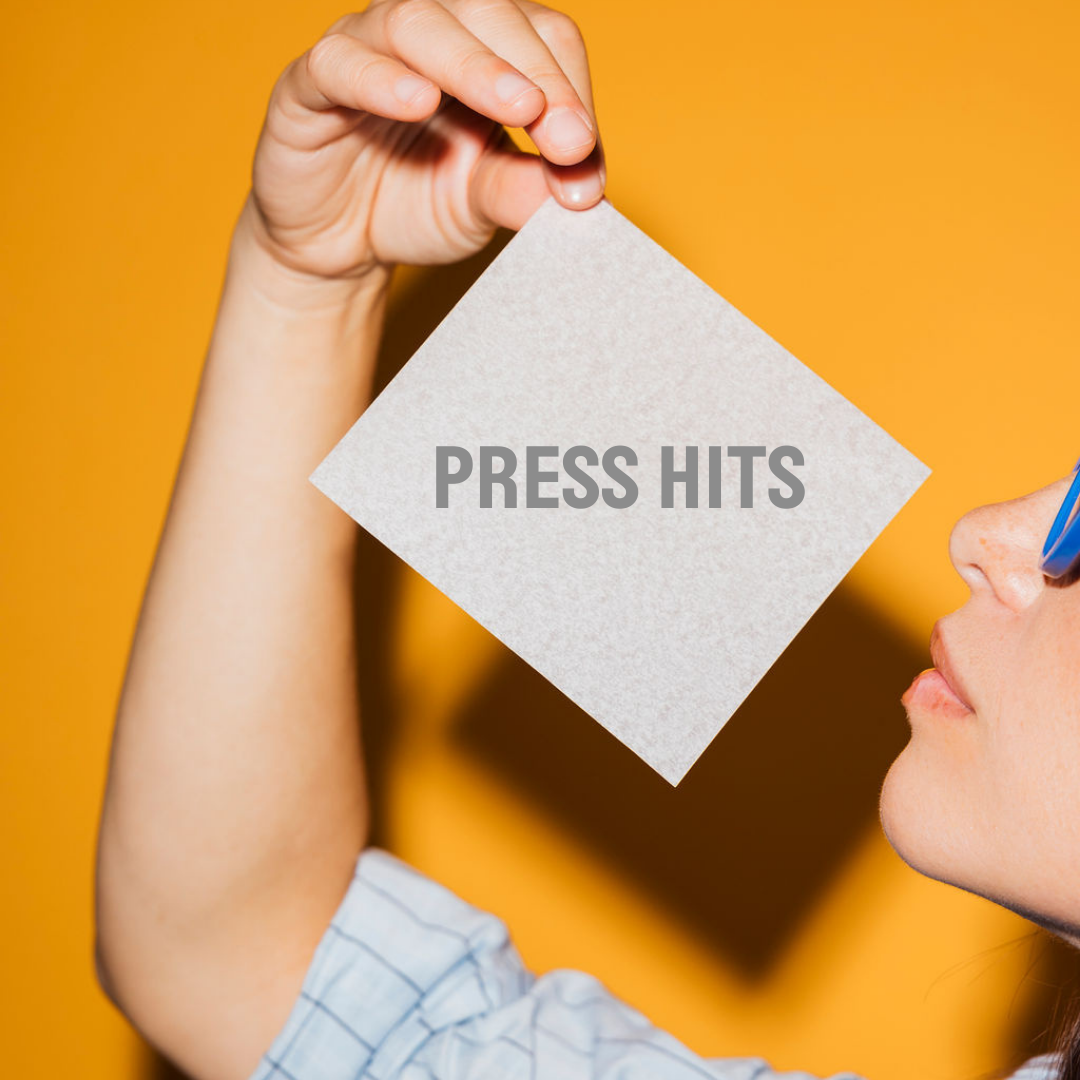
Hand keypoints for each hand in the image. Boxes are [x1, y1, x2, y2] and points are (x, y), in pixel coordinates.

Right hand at [246, 0, 604, 280]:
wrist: (338, 244)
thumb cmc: (413, 204)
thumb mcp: (483, 205)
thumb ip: (525, 189)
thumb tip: (582, 191)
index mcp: (484, 54)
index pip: (542, 39)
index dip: (571, 90)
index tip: (584, 157)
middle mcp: (429, 35)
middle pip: (489, 10)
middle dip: (535, 71)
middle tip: (566, 138)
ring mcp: (365, 50)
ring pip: (416, 22)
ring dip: (473, 64)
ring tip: (516, 107)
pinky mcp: (309, 84)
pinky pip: (340, 64)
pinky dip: (380, 79)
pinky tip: (418, 104)